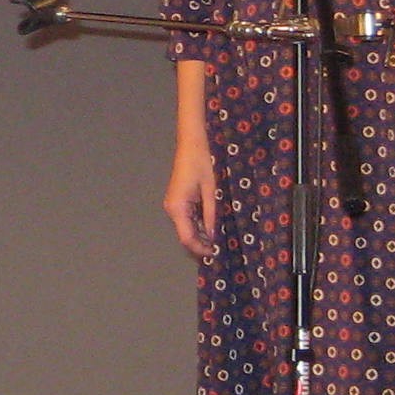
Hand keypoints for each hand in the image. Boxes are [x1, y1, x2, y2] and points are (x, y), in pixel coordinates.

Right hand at [162, 145, 218, 259]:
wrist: (194, 140)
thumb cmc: (203, 161)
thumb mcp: (212, 190)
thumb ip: (212, 215)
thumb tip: (214, 237)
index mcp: (177, 207)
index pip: (187, 238)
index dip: (201, 249)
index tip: (217, 255)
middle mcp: (172, 208)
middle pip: (185, 235)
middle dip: (202, 244)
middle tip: (222, 250)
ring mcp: (174, 203)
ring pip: (187, 227)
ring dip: (202, 234)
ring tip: (221, 239)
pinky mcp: (179, 198)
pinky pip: (188, 217)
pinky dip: (200, 224)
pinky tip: (214, 225)